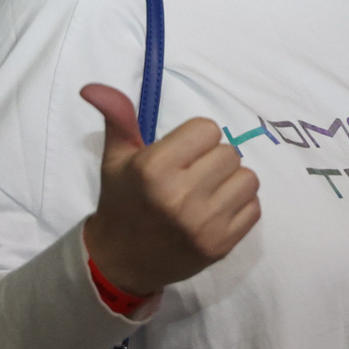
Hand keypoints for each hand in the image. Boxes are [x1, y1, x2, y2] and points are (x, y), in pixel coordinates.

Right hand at [78, 84, 260, 296]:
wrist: (122, 261)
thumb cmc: (122, 201)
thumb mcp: (116, 158)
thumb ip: (117, 117)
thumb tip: (94, 86)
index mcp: (154, 169)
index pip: (208, 129)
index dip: (195, 139)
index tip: (179, 155)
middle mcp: (180, 197)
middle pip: (230, 153)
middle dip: (212, 159)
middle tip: (192, 175)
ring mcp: (204, 224)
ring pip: (248, 178)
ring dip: (231, 182)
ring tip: (206, 191)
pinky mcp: (221, 245)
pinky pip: (254, 207)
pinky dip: (240, 206)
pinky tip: (216, 211)